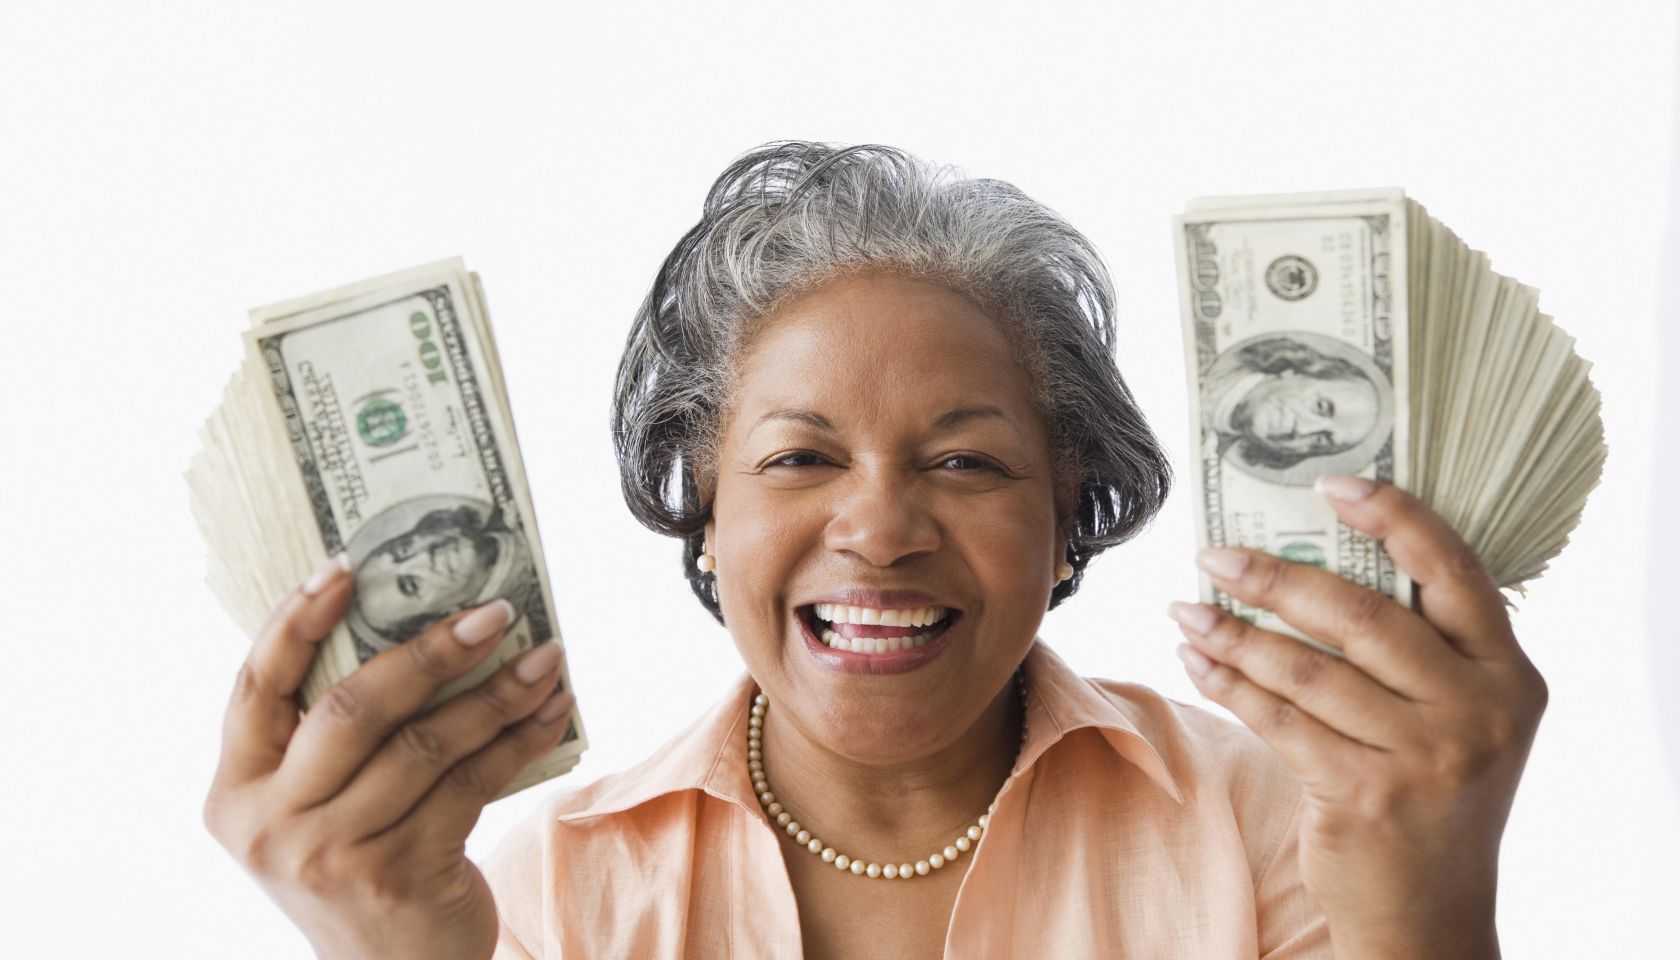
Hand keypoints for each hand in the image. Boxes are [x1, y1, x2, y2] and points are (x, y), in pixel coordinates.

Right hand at [202, 555, 574, 959]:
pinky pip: (471, 785)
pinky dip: (518, 740)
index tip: (347, 563)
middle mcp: (271, 824)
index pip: (255, 684)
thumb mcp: (317, 806)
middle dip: (431, 650)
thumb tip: (419, 621)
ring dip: (495, 693)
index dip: (296, 618)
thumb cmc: (359, 862)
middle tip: (494, 610)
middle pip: (352, 707)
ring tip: (545, 656)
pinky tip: (551, 711)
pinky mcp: (399, 876)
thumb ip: (334, 735)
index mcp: (237, 789)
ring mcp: (332, 854)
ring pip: (424, 745)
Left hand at [1166, 476, 1547, 958]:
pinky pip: (1278, 719)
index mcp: (1508, 673)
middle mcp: (1477, 710)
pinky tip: (1197, 659)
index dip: (1393, 516)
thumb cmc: (1430, 792)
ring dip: (1235, 632)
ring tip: (1186, 609)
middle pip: (1362, 614)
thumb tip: (1308, 560)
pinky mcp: (1365, 794)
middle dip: (1275, 578)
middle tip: (1214, 555)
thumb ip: (1417, 648)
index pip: (1454, 569)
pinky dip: (1229, 682)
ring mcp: (1425, 755)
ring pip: (1307, 668)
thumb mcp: (1458, 716)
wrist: (1432, 910)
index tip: (1328, 483)